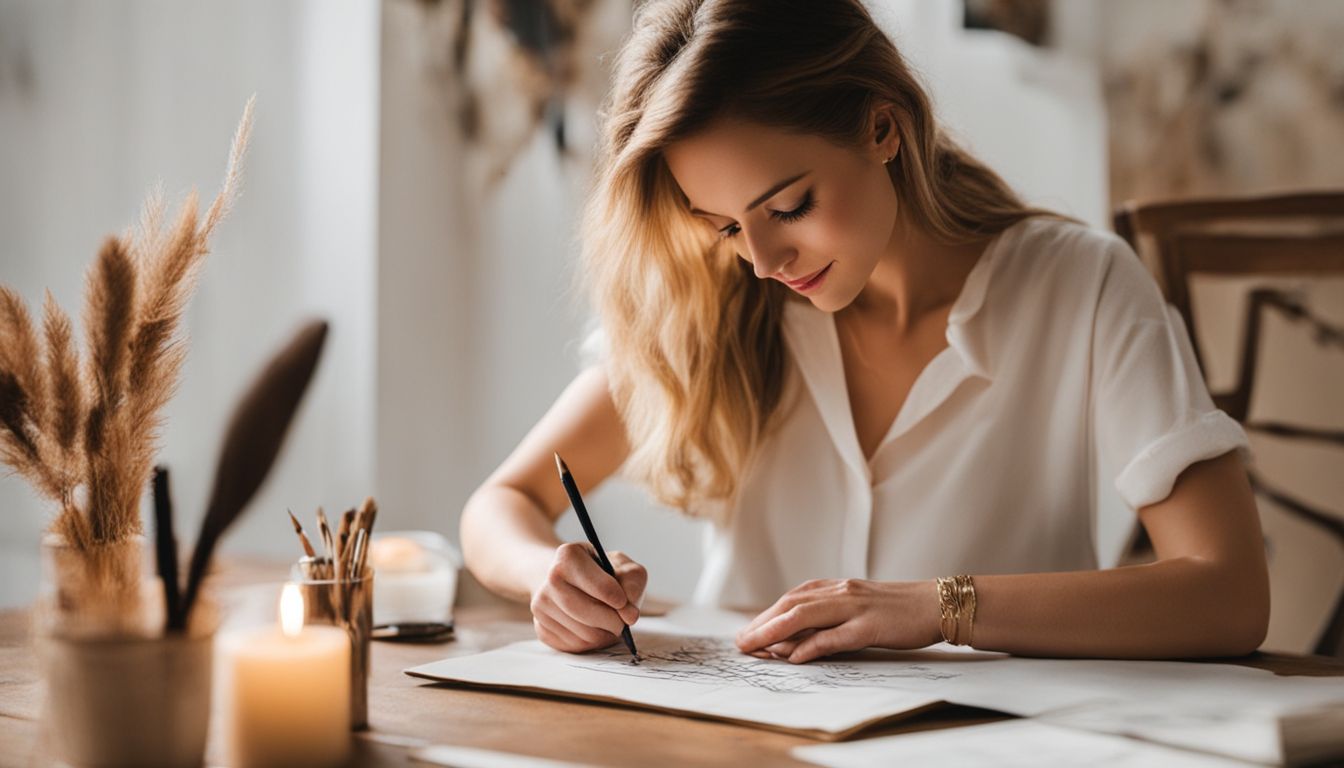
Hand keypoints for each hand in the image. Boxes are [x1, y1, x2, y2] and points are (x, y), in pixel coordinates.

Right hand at [529, 542, 646, 652]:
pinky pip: (574, 646)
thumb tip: (630, 615)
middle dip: (611, 621)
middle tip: (623, 622)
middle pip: (585, 612)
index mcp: (568, 555)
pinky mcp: (542, 628)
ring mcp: (541, 605)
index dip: (616, 597)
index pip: (596, 584)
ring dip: (604, 634)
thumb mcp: (623, 567)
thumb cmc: (603, 573)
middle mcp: (550, 579)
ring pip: (582, 633)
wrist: (573, 581)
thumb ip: (632, 583)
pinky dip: (591, 644)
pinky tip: (595, 630)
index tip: (624, 604)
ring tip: (610, 625)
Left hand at [735, 578, 941, 663]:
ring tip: (755, 648)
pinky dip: (810, 646)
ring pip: (805, 616)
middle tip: (740, 642)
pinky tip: (793, 657)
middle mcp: (841, 592)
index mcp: (838, 587)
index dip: (767, 615)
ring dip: (775, 632)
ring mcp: (855, 608)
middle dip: (762, 624)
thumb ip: (831, 618)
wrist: (936, 605)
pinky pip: (834, 637)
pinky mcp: (870, 627)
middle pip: (791, 605)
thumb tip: (798, 639)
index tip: (748, 632)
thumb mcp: (859, 608)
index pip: (793, 599)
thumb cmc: (898, 611)